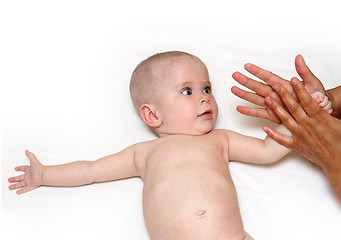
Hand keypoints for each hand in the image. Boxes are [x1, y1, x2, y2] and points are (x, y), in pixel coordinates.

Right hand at [8, 150, 43, 193]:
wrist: (43, 175)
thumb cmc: (39, 168)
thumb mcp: (33, 160)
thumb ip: (30, 155)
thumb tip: (27, 150)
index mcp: (29, 170)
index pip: (23, 168)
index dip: (20, 168)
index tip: (16, 168)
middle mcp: (29, 176)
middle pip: (20, 178)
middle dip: (14, 179)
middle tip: (9, 179)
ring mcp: (29, 181)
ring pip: (20, 184)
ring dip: (15, 185)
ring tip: (10, 187)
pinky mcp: (31, 186)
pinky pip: (25, 189)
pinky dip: (21, 190)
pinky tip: (17, 192)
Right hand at [231, 55, 325, 122]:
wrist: (318, 112)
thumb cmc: (316, 97)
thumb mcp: (313, 83)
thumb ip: (304, 72)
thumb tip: (299, 58)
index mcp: (283, 85)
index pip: (268, 76)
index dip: (257, 71)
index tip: (247, 66)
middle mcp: (275, 93)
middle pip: (257, 86)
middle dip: (246, 81)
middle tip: (235, 75)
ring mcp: (273, 104)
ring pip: (255, 98)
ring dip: (244, 94)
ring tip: (233, 89)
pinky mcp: (273, 115)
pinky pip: (259, 113)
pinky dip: (249, 111)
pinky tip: (239, 108)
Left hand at [263, 78, 340, 200]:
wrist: (337, 162)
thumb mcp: (340, 123)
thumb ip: (331, 111)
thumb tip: (330, 100)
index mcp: (321, 119)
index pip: (308, 101)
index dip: (300, 90)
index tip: (293, 79)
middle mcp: (308, 126)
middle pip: (294, 108)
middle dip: (284, 95)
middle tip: (275, 85)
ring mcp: (300, 136)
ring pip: (286, 120)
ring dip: (275, 109)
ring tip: (267, 99)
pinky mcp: (296, 146)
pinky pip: (282, 140)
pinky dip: (272, 134)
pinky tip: (264, 127)